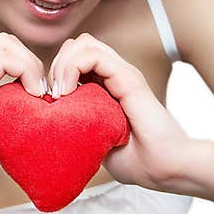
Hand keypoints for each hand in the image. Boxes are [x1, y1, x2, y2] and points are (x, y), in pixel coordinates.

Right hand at [0, 32, 45, 205]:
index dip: (28, 64)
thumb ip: (13, 105)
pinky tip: (33, 95)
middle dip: (31, 61)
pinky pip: (2, 60)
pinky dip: (25, 71)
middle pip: (6, 42)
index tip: (42, 94)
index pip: (5, 50)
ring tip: (39, 94)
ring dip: (30, 65)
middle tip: (43, 92)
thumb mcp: (1, 125)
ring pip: (5, 45)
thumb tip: (42, 97)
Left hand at [47, 33, 192, 189]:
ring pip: (83, 43)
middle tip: (52, 97)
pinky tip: (67, 93)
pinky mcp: (129, 78)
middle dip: (56, 65)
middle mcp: (115, 75)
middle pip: (76, 45)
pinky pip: (93, 54)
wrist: (166, 169)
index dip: (55, 73)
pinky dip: (71, 67)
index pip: (74, 58)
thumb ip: (79, 127)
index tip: (47, 103)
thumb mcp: (96, 142)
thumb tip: (51, 127)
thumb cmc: (137, 162)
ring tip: (59, 94)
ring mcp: (123, 74)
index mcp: (107, 87)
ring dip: (62, 64)